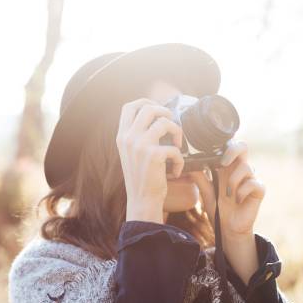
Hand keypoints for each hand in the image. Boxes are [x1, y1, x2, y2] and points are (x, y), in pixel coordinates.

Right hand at [115, 98, 185, 222]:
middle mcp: (128, 138)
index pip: (129, 107)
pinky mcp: (153, 155)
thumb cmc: (141, 178)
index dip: (145, 102)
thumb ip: (137, 136)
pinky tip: (176, 171)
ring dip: (177, 132)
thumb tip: (157, 119)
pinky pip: (175, 148)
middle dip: (165, 112)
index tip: (157, 109)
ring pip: (164, 122)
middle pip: (148, 108)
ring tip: (177, 146)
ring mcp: (140, 146)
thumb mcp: (131, 154)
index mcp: (122, 136)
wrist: (141, 201)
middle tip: (172, 124)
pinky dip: (180, 160)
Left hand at [189, 140, 265, 237]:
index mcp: (228, 168)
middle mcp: (240, 170)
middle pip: (243, 146)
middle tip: (222, 163)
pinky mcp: (259, 189)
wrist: (228, 229)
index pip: (230, 146)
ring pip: (246, 167)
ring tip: (227, 194)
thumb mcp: (205, 193)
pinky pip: (253, 183)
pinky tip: (237, 200)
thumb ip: (199, 178)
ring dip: (233, 181)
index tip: (212, 153)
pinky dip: (242, 192)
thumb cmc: (218, 210)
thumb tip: (190, 164)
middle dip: (233, 150)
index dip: (224, 144)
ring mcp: (251, 179)